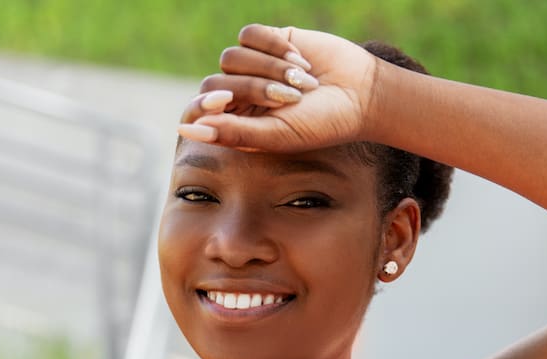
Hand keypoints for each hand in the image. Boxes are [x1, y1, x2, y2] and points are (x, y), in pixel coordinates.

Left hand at [179, 24, 377, 151]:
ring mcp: (252, 66)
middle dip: (253, 88)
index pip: (197, 111)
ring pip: (231, 56)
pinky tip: (301, 61)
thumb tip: (185, 127)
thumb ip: (232, 133)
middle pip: (216, 81)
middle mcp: (239, 94)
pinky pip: (250, 34)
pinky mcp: (267, 40)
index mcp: (236, 123)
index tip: (224, 102)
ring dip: (268, 68)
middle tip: (289, 99)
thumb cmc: (319, 124)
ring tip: (302, 82)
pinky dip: (275, 47)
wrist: (361, 93)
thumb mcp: (276, 135)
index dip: (203, 105)